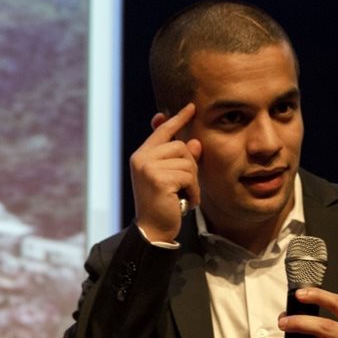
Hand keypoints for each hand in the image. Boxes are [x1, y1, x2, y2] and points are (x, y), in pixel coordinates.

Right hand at [130, 103, 202, 241]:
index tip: (191, 107)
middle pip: (181, 146)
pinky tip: (185, 201)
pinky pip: (188, 176)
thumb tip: (195, 142)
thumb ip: (182, 160)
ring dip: (192, 181)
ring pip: (187, 161)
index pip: (163, 131)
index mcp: (142, 156)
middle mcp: (141, 158)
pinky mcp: (158, 179)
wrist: (154, 230)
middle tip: (183, 187)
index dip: (178, 119)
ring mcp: (148, 167)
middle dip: (190, 166)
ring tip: (183, 195)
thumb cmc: (164, 205)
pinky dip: (193, 190)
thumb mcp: (174, 178)